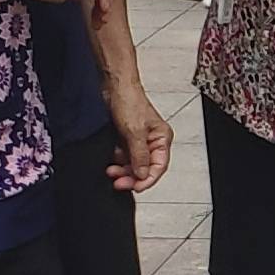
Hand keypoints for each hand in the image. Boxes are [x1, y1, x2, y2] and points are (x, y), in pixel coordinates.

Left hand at [103, 75, 173, 190]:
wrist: (114, 87)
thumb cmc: (129, 101)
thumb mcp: (134, 132)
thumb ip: (140, 156)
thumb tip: (143, 174)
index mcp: (162, 139)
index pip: (159, 166)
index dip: (147, 180)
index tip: (135, 187)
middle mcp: (152, 141)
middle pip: (146, 168)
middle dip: (132, 176)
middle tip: (119, 183)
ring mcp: (139, 140)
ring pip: (134, 164)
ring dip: (123, 170)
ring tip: (112, 172)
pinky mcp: (128, 138)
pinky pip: (125, 157)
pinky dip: (118, 162)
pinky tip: (112, 161)